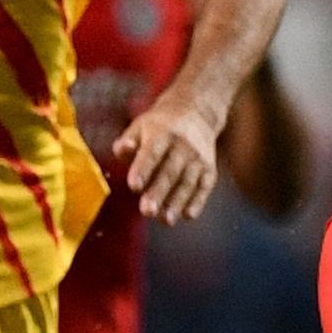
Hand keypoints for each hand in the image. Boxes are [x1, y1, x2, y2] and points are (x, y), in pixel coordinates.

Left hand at [112, 99, 220, 224]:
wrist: (197, 112)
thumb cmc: (161, 124)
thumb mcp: (141, 125)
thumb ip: (128, 140)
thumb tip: (121, 151)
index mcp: (162, 133)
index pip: (152, 152)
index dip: (143, 169)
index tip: (134, 186)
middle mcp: (183, 146)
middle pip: (170, 171)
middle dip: (159, 192)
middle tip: (147, 211)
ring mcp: (198, 158)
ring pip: (187, 182)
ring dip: (177, 202)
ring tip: (165, 220)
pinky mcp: (209, 169)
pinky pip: (204, 187)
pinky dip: (198, 202)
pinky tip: (187, 215)